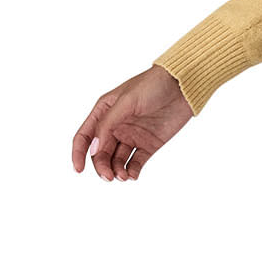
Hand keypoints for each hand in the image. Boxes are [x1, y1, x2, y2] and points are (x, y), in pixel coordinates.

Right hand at [72, 64, 192, 181]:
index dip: (79, 154)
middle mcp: (115, 126)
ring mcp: (132, 136)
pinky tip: (132, 175)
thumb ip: (108, 124)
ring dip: (117, 170)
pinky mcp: (149, 144)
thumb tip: (93, 149)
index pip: (84, 136)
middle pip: (100, 153)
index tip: (78, 170)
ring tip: (123, 176)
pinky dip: (132, 171)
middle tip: (109, 176)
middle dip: (102, 166)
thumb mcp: (126, 101)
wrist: (183, 86)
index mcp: (104, 112)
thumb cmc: (152, 85)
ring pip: (117, 160)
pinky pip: (136, 162)